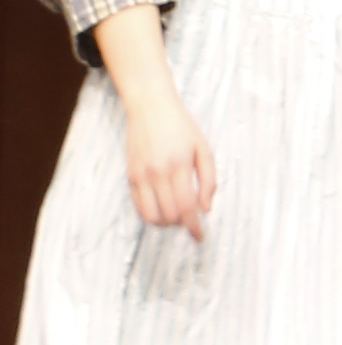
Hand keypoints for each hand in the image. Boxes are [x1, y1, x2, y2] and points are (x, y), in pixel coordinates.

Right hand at [119, 83, 214, 239]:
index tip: (200, 236)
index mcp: (178, 166)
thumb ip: (208, 180)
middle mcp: (157, 173)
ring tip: (177, 216)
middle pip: (169, 214)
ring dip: (166, 222)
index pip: (186, 206)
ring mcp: (141, 175)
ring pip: (151, 215)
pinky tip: (163, 210)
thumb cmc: (182, 127)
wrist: (150, 108)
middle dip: (182, 224)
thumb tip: (206, 208)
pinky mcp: (130, 176)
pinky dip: (151, 214)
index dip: (194, 226)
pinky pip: (138, 206)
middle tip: (192, 221)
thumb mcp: (203, 149)